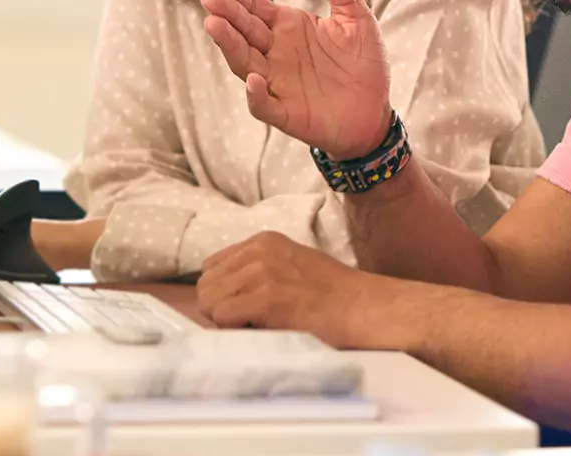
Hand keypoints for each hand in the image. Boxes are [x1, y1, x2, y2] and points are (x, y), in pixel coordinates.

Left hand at [196, 232, 403, 349]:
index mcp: (262, 241)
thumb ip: (255, 271)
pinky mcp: (266, 297)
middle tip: (252, 321)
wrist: (365, 307)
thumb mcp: (290, 265)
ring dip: (227, 321)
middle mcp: (258, 251)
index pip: (211, 267)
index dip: (223, 294)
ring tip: (260, 324)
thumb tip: (218, 293)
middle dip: (221, 308)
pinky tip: (265, 329)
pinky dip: (236, 330)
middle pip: (205, 285)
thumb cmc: (332, 295)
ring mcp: (261, 272)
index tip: (245, 307)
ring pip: (209, 302)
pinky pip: (223, 317)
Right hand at [201, 0, 390, 158]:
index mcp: (287, 28)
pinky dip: (256, 95)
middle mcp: (275, 53)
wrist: (375, 113)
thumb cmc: (363, 64)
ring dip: (229, 45)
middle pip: (244, 31)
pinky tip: (253, 80)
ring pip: (245, 63)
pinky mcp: (287, 112)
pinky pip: (265, 105)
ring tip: (214, 25)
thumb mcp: (356, 18)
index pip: (253, 8)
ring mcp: (278, 83)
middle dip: (226, 14)